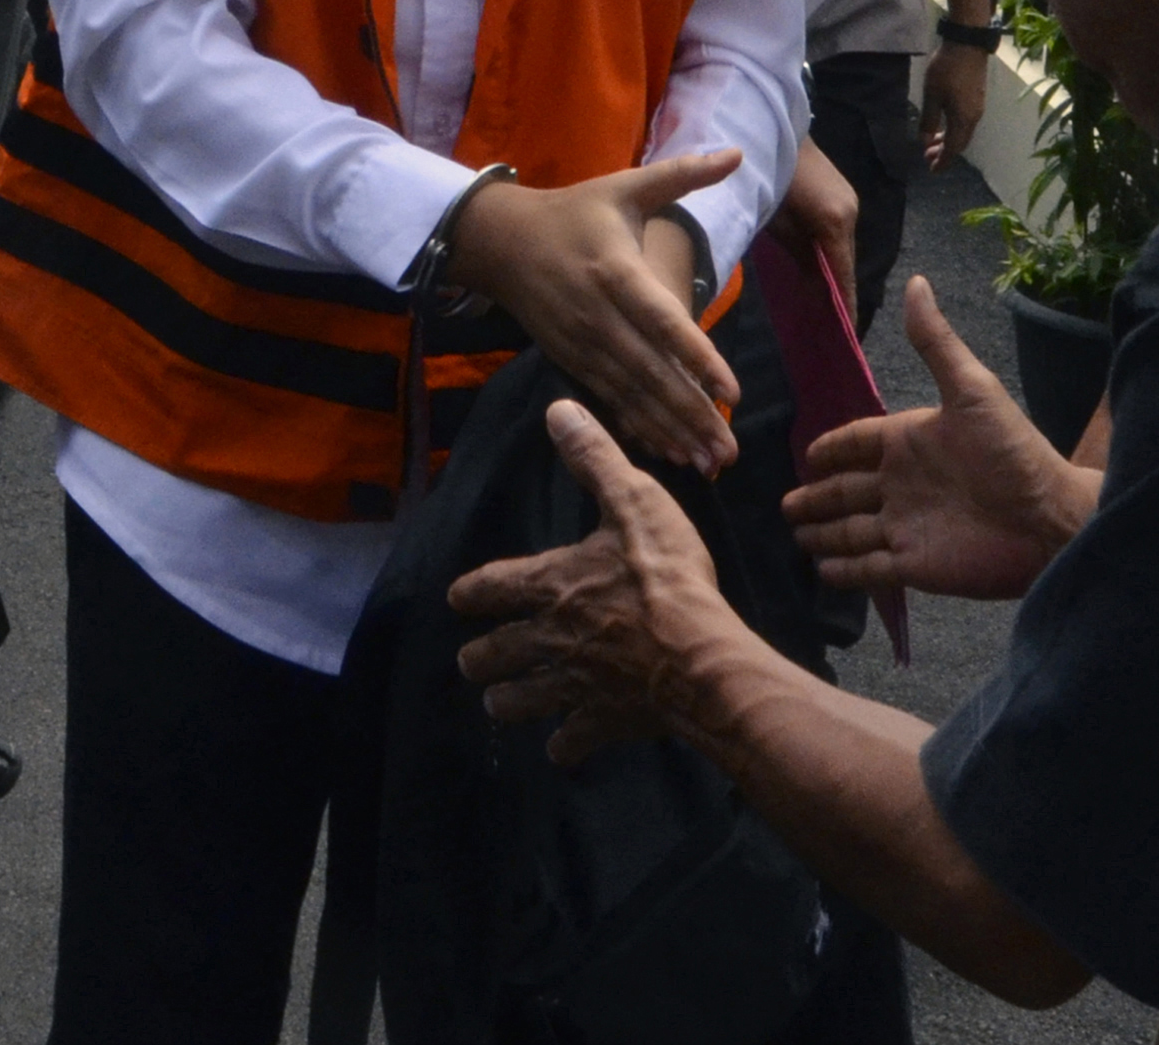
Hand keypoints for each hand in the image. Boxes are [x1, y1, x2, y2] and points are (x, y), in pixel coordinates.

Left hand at [448, 400, 752, 765]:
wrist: (701, 658)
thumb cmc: (666, 577)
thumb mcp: (633, 501)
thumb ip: (595, 458)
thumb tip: (558, 409)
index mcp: (548, 585)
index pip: (491, 587)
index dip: (471, 592)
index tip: (458, 599)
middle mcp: (549, 638)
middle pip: (495, 652)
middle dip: (479, 657)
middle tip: (470, 660)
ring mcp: (573, 685)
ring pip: (519, 700)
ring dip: (506, 701)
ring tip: (498, 703)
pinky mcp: (603, 721)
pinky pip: (572, 741)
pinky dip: (564, 746)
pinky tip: (562, 749)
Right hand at [449, 151, 741, 474]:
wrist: (497, 241)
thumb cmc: (572, 211)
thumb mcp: (623, 187)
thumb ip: (681, 175)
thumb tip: (735, 152)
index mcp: (614, 270)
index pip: (661, 320)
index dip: (697, 357)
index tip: (733, 391)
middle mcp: (597, 313)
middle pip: (650, 371)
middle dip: (690, 413)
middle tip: (730, 448)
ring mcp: (580, 342)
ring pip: (630, 393)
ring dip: (669, 430)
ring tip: (709, 462)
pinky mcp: (569, 359)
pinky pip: (609, 398)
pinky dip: (639, 426)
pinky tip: (668, 452)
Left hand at [772, 138, 858, 325]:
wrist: (775, 130)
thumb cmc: (767, 177)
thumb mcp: (776, 223)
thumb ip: (798, 255)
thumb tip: (816, 290)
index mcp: (836, 221)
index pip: (844, 273)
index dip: (846, 304)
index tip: (848, 334)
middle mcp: (851, 213)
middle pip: (847, 262)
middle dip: (843, 292)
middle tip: (835, 326)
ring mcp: (850, 202)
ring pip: (845, 248)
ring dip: (837, 272)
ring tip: (829, 303)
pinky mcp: (844, 196)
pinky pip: (841, 233)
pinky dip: (833, 253)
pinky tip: (824, 267)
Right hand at [780, 277, 1090, 600]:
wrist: (1052, 520)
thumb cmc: (1012, 453)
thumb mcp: (971, 390)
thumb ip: (935, 343)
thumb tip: (918, 284)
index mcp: (909, 441)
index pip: (856, 443)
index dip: (830, 449)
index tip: (805, 455)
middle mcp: (901, 484)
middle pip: (845, 491)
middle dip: (815, 497)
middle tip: (784, 505)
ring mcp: (905, 527)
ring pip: (850, 531)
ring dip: (822, 534)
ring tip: (796, 537)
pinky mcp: (914, 566)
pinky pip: (869, 569)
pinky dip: (844, 572)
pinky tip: (822, 572)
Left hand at [919, 42, 990, 173]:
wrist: (967, 45)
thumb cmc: (947, 70)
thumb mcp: (932, 95)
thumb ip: (929, 120)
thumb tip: (925, 141)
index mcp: (964, 119)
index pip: (954, 148)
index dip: (943, 161)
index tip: (932, 170)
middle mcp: (974, 117)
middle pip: (960, 143)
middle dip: (944, 153)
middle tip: (927, 158)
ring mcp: (977, 107)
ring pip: (963, 132)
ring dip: (948, 141)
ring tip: (931, 144)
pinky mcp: (976, 98)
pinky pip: (965, 122)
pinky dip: (953, 129)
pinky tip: (942, 126)